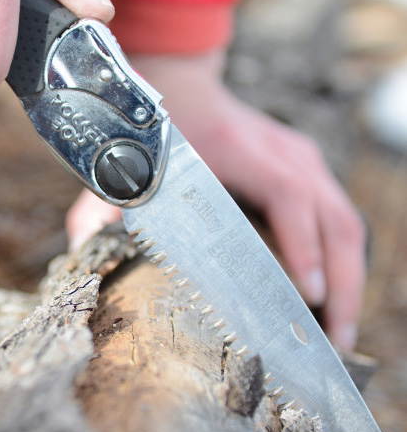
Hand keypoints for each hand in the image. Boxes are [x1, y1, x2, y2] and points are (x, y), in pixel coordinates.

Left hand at [67, 49, 365, 350]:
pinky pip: (339, 219)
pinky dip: (342, 261)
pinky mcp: (308, 169)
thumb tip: (82, 252)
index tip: (311, 293)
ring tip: (341, 331)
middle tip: (336, 342)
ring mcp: (302, 158)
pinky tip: (333, 299)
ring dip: (350, 279)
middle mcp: (282, 151)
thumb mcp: (127, 169)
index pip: (286, 195)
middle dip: (342, 282)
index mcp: (237, 149)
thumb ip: (99, 209)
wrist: (183, 89)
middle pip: (333, 218)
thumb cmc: (157, 137)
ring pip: (346, 222)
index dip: (302, 243)